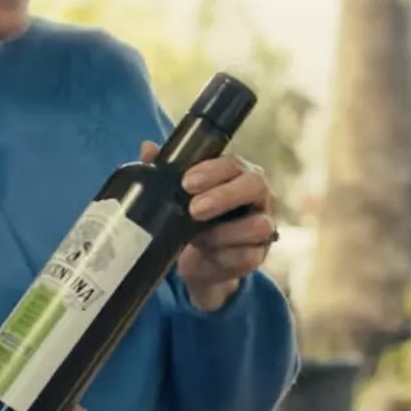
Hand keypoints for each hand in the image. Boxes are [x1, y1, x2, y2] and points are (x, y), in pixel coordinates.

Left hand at [144, 142, 275, 312]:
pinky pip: (249, 256)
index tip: (186, 183)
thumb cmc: (195, 219)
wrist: (201, 261)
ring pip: (258, 224)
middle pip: (255, 185)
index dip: (211, 171)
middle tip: (194, 209)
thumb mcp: (179, 196)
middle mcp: (257, 196)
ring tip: (197, 237)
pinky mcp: (258, 255)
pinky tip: (208, 254)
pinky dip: (225, 256)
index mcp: (238, 174)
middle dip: (224, 196)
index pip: (233, 164)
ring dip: (224, 232)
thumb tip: (147, 148)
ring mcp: (263, 225)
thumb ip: (166, 171)